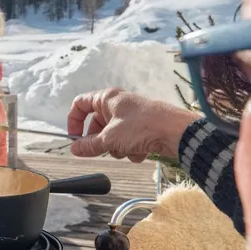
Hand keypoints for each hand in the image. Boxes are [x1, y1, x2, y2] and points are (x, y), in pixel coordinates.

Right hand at [66, 88, 198, 161]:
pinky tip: (141, 150)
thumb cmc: (143, 127)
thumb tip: (74, 149)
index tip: (74, 138)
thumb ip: (89, 145)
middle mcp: (117, 105)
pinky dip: (131, 148)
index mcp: (107, 99)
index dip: (74, 121)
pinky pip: (127, 140)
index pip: (80, 104)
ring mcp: (130, 116)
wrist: (176, 132)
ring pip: (112, 135)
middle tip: (102, 151)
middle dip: (99, 141)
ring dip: (117, 147)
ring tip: (128, 149)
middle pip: (96, 124)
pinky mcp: (142, 127)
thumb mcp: (110, 138)